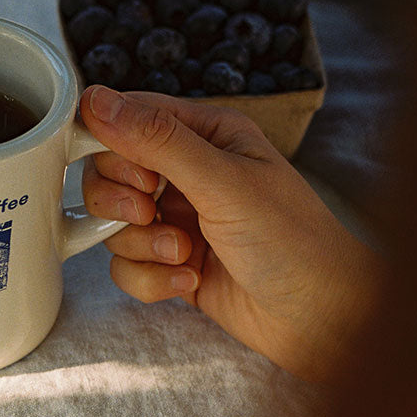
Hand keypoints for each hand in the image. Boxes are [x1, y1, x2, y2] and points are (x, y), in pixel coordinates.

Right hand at [79, 85, 379, 380]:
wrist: (319, 317)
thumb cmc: (292, 240)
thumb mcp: (223, 180)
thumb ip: (156, 139)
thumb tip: (97, 100)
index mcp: (205, 134)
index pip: (128, 118)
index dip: (113, 146)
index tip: (135, 177)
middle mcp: (187, 172)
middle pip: (109, 173)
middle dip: (121, 202)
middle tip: (151, 214)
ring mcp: (179, 219)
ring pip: (114, 225)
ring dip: (143, 245)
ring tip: (185, 253)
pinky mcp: (171, 263)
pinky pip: (126, 266)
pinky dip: (151, 278)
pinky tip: (191, 279)